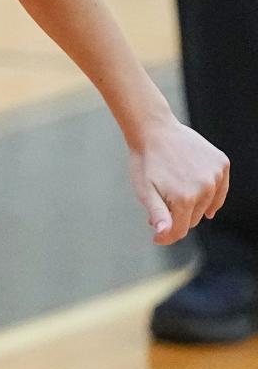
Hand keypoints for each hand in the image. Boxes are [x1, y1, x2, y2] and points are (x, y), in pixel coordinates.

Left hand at [129, 118, 229, 244]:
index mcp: (185, 198)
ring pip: (207, 205)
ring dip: (192, 205)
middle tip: (160, 209)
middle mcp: (205, 188)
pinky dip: (210, 194)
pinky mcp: (222, 163)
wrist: (154, 131)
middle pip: (193, 219)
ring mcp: (216, 175)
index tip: (156, 237)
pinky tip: (199, 194)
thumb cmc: (145, 162)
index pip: (180, 230)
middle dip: (176, 219)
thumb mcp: (145, 191)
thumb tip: (163, 234)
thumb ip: (157, 214)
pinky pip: (220, 188)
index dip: (166, 236)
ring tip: (172, 195)